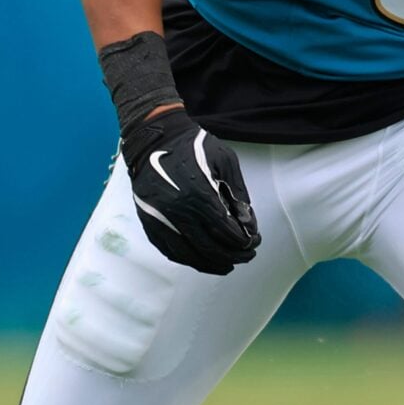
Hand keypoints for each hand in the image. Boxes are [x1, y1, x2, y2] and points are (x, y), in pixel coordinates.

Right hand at [121, 103, 260, 273]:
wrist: (153, 139)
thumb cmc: (194, 147)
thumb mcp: (225, 161)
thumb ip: (238, 194)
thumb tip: (248, 226)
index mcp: (198, 194)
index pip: (226, 231)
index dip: (244, 241)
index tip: (254, 241)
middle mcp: (177, 211)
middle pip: (210, 248)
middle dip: (233, 255)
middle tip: (248, 255)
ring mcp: (160, 220)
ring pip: (189, 255)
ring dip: (212, 264)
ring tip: (228, 265)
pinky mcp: (149, 223)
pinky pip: (170, 250)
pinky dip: (189, 259)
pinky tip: (203, 259)